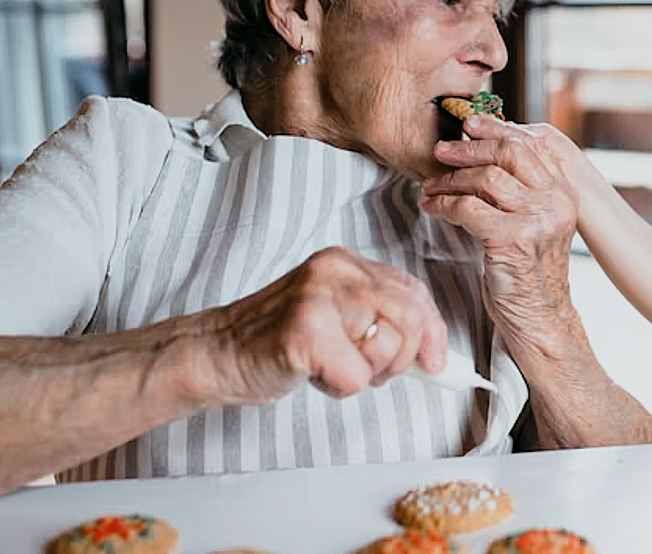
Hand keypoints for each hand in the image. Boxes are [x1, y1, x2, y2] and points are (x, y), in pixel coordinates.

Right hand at [202, 247, 448, 404]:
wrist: (214, 353)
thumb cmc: (276, 340)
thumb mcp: (335, 314)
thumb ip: (379, 317)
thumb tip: (432, 348)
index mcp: (345, 263)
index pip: (413, 292)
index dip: (433, 330)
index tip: (436, 361)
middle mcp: (335, 272)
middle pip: (410, 318)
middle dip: (401, 358)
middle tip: (370, 371)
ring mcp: (318, 298)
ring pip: (387, 349)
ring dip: (363, 374)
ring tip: (328, 366)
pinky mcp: (305, 332)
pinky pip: (355, 377)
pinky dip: (337, 388)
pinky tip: (311, 375)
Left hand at [419, 116, 581, 343]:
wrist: (540, 319)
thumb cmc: (529, 272)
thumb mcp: (535, 224)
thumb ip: (521, 191)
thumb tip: (486, 155)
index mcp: (564, 193)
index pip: (529, 145)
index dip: (495, 129)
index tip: (468, 124)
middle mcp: (556, 201)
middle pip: (509, 152)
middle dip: (469, 148)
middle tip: (440, 150)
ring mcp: (537, 220)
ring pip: (486, 178)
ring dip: (450, 180)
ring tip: (430, 187)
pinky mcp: (513, 240)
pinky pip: (468, 208)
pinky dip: (443, 205)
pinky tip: (432, 208)